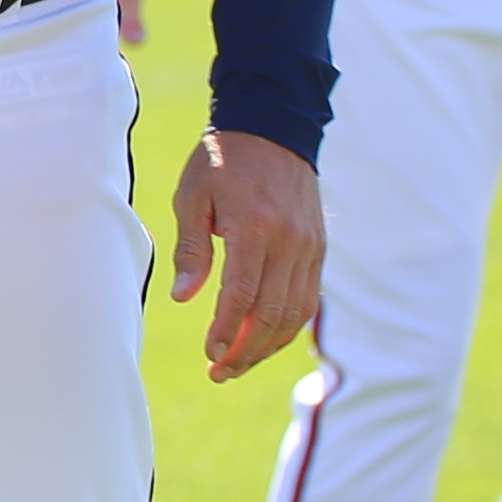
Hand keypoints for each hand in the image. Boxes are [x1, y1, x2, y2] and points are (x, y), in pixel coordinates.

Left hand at [167, 127, 320, 380]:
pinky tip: (262, 339)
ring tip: (237, 364)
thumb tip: (183, 298)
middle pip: (272, 314)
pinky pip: (307, 299)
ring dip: (267, 346)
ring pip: (295, 314)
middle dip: (245, 351)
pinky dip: (286, 326)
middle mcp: (289, 242)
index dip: (225, 333)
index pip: (242, 296)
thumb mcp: (192, 196)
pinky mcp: (318, 249)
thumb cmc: (221, 161)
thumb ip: (191, 248)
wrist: (273, 128)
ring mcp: (309, 247)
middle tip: (219, 373)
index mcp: (255, 228)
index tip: (208, 355)